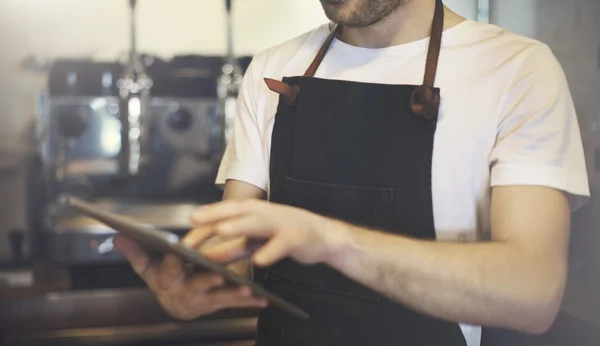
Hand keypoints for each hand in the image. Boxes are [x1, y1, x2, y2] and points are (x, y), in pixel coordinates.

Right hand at [114, 235, 266, 320]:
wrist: (174, 305)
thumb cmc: (163, 280)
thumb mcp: (148, 267)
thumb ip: (136, 252)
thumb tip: (119, 236)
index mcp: (168, 279)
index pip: (169, 267)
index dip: (172, 260)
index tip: (178, 251)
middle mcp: (185, 292)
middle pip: (196, 284)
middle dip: (207, 279)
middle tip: (218, 273)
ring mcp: (203, 301)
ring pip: (218, 296)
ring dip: (233, 293)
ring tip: (247, 289)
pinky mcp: (217, 305)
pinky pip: (233, 304)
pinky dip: (249, 302)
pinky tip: (262, 299)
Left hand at [186, 199, 346, 266]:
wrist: (322, 237)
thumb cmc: (285, 236)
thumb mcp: (256, 241)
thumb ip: (233, 247)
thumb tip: (206, 256)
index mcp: (253, 211)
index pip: (223, 213)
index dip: (203, 221)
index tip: (184, 231)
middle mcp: (264, 213)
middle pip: (236, 213)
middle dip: (214, 217)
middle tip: (193, 224)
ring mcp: (280, 223)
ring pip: (257, 223)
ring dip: (239, 226)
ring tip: (221, 231)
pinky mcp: (295, 237)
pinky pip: (281, 245)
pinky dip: (270, 252)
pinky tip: (260, 261)